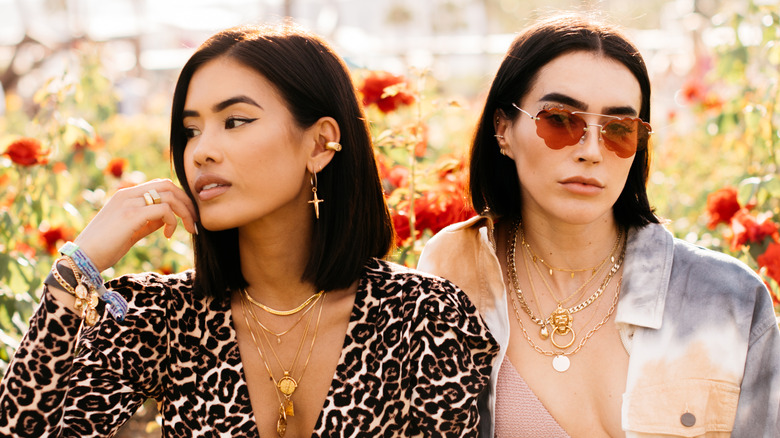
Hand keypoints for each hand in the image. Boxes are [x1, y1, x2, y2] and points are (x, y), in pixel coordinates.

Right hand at [73, 179, 197, 271]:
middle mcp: (127, 194)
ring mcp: (129, 203)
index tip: (187, 216)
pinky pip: (164, 209)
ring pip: (170, 195)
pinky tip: (168, 236)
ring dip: (185, 212)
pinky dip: (173, 221)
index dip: (179, 197)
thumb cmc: (105, 247)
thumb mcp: (131, 230)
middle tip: (194, 221)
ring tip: (189, 229)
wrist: (82, 258)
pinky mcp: (131, 215)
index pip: (160, 185)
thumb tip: (167, 219)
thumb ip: (148, 221)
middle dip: (187, 202)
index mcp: (126, 195)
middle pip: (169, 185)